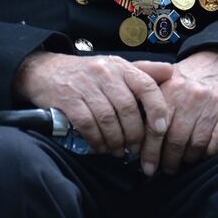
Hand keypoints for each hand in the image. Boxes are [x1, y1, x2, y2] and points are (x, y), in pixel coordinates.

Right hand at [13, 51, 169, 156]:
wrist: (45, 71)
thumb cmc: (88, 74)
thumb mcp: (116, 67)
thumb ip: (144, 72)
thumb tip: (171, 73)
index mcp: (121, 66)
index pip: (147, 85)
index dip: (157, 109)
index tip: (161, 130)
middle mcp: (106, 73)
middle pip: (128, 108)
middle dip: (135, 133)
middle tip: (136, 149)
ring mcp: (86, 86)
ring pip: (108, 119)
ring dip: (116, 140)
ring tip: (119, 151)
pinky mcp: (68, 100)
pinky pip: (88, 125)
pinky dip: (97, 140)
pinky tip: (101, 147)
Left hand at [133, 51, 217, 175]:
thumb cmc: (190, 77)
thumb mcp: (165, 78)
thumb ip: (143, 94)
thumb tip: (121, 118)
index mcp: (171, 89)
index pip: (155, 129)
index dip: (149, 153)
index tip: (147, 167)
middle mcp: (192, 96)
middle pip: (175, 141)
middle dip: (168, 161)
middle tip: (166, 169)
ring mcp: (214, 103)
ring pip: (196, 145)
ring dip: (189, 159)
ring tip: (184, 162)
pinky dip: (211, 152)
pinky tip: (205, 153)